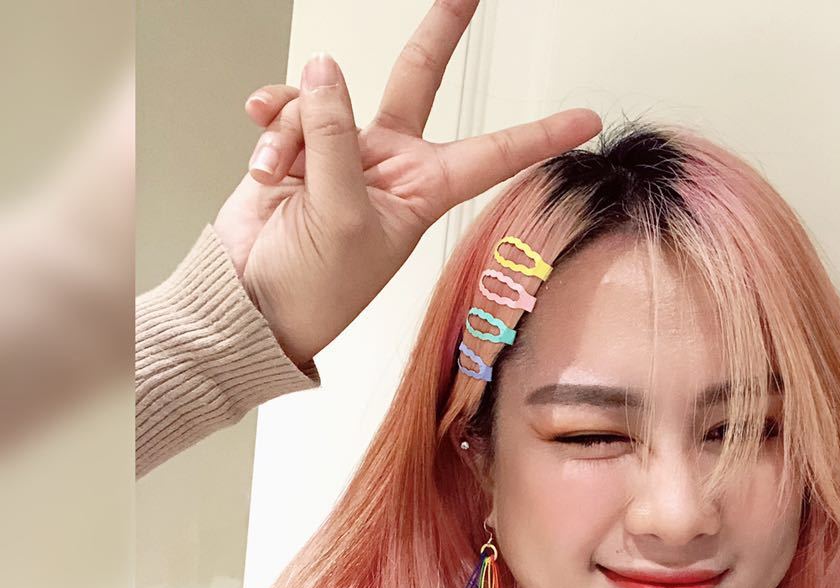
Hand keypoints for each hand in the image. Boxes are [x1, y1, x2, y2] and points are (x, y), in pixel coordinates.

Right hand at [213, 0, 602, 369]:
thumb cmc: (314, 288)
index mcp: (423, 192)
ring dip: (296, 129)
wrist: (255, 302)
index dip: (539, 135)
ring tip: (281, 177)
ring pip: (326, 98)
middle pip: (419, 80)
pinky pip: (288, 108)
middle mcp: (390, 166)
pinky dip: (270, 127)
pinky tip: (262, 158)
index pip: (493, 154)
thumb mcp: (341, 216)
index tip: (584, 119)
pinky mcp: (297, 148)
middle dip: (439, 32)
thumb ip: (336, 136)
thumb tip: (326, 72)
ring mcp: (342, 153)